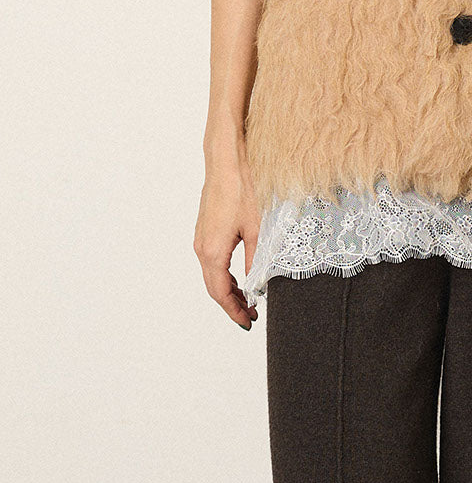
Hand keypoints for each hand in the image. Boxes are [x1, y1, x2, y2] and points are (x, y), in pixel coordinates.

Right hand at [193, 141, 260, 329]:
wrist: (226, 160)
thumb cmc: (242, 188)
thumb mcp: (259, 228)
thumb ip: (257, 260)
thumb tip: (258, 284)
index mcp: (212, 251)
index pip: (220, 293)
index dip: (234, 310)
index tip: (248, 322)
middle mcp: (201, 247)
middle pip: (214, 286)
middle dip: (232, 303)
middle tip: (251, 316)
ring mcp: (201, 238)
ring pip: (212, 274)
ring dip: (228, 289)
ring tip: (248, 300)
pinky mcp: (205, 229)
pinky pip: (212, 260)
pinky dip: (224, 274)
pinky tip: (239, 277)